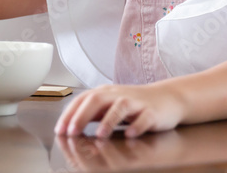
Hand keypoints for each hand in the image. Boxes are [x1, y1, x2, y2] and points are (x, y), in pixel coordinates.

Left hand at [54, 84, 185, 138]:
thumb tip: (69, 126)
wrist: (166, 98)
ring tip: (99, 134)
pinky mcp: (151, 112)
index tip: (60, 129)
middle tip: (72, 132)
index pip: (82, 99)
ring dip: (108, 120)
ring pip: (120, 107)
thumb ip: (92, 113)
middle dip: (82, 116)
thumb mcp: (109, 106)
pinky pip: (144, 117)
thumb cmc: (134, 104)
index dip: (69, 114)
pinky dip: (136, 125)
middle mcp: (118, 95)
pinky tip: (130, 134)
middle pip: (96, 99)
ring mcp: (136, 102)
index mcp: (105, 93)